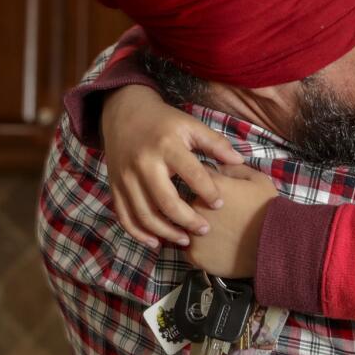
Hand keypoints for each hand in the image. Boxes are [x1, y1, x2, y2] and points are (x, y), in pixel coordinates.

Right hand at [101, 85, 243, 248]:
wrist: (124, 113)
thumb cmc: (164, 122)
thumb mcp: (190, 125)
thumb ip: (215, 143)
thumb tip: (239, 160)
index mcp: (167, 146)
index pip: (192, 174)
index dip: (208, 192)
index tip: (220, 204)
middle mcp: (144, 163)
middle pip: (166, 202)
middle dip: (188, 220)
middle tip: (205, 230)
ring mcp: (126, 177)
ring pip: (145, 215)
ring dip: (166, 232)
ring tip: (185, 239)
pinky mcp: (115, 186)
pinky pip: (125, 217)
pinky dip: (139, 233)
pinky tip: (156, 242)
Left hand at [184, 165, 277, 277]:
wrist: (276, 244)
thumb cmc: (269, 209)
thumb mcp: (257, 179)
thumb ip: (233, 168)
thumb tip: (217, 165)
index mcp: (210, 185)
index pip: (195, 176)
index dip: (203, 182)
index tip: (213, 190)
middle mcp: (196, 207)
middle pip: (187, 202)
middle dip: (198, 206)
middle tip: (219, 216)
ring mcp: (193, 232)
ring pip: (185, 226)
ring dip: (195, 227)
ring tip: (217, 233)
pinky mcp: (195, 255)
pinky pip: (189, 249)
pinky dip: (199, 248)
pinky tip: (215, 247)